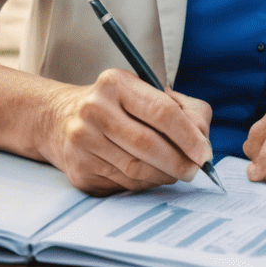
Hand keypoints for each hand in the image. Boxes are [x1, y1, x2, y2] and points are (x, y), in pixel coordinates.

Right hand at [38, 68, 213, 195]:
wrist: (61, 120)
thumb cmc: (118, 105)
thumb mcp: (147, 92)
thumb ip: (183, 109)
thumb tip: (201, 140)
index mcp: (116, 83)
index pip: (161, 111)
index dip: (188, 135)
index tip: (204, 152)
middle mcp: (95, 110)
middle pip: (148, 143)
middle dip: (179, 161)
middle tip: (195, 170)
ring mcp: (83, 141)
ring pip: (136, 168)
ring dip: (164, 175)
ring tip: (176, 173)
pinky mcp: (79, 169)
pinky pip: (123, 183)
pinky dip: (145, 183)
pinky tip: (151, 176)